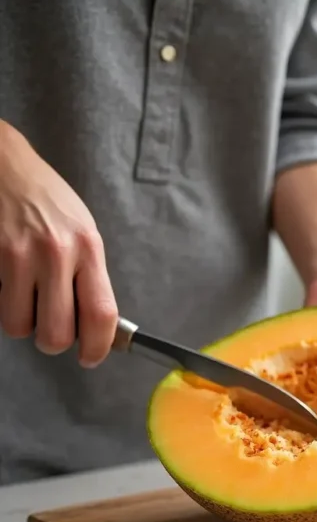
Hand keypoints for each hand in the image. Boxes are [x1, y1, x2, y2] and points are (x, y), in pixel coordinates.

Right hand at [0, 121, 117, 366]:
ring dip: (23, 324)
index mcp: (88, 249)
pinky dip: (4, 306)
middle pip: (58, 332)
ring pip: (19, 325)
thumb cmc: (48, 202)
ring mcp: (18, 254)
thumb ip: (89, 276)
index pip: (101, 314)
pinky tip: (10, 286)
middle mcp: (57, 253)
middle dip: (54, 343)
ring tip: (27, 303)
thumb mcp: (83, 233)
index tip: (91, 357)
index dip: (98, 347)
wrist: (4, 164)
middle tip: (53, 332)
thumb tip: (95, 325)